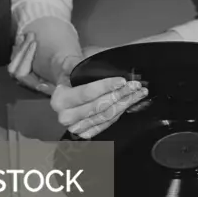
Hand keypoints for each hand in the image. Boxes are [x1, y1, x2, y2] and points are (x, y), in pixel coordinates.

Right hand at [8, 36, 148, 137]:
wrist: (65, 87)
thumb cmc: (70, 74)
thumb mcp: (69, 64)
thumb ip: (72, 63)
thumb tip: (77, 63)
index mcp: (60, 100)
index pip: (87, 93)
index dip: (106, 86)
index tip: (122, 81)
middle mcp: (65, 117)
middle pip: (99, 107)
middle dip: (120, 95)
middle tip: (135, 86)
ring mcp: (76, 127)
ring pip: (106, 116)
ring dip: (125, 104)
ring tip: (138, 93)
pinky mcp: (86, 133)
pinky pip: (107, 124)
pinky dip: (119, 113)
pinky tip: (129, 103)